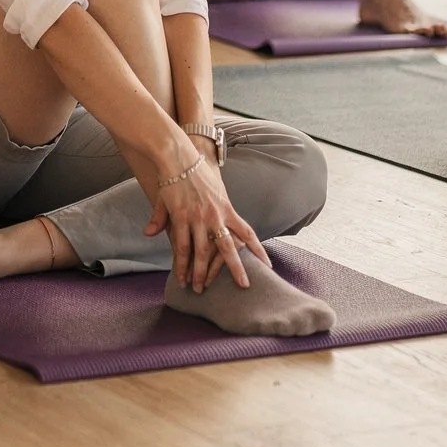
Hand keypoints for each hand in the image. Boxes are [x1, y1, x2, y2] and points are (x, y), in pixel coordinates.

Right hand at [143, 144, 269, 292]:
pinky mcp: (180, 217)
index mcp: (226, 208)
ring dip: (201, 273)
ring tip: (199, 289)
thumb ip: (209, 210)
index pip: (246, 232)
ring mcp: (197, 218)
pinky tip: (181, 276)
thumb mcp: (210, 189)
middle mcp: (215, 216)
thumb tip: (208, 218)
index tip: (267, 264)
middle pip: (228, 247)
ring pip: (203, 252)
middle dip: (236, 268)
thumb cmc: (195, 171)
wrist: (178, 156)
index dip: (257, 249)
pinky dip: (181, 263)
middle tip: (244, 286)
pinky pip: (181, 246)